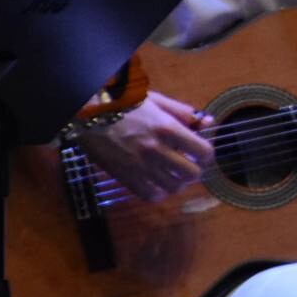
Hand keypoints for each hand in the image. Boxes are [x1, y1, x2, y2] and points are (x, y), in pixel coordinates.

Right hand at [76, 90, 214, 201]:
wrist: (89, 114)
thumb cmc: (125, 103)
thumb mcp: (158, 101)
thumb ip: (184, 112)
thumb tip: (208, 122)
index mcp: (168, 128)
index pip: (203, 152)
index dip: (206, 154)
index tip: (201, 152)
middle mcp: (157, 149)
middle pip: (192, 173)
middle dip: (195, 170)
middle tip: (188, 164)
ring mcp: (140, 165)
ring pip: (174, 187)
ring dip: (178, 182)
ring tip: (173, 174)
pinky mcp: (125, 177)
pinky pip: (150, 196)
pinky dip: (158, 193)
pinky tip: (156, 184)